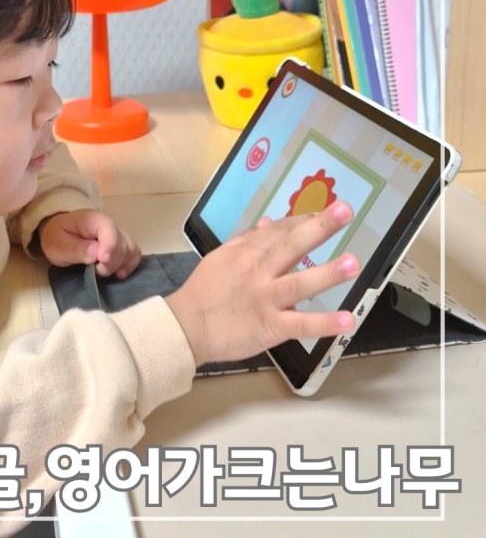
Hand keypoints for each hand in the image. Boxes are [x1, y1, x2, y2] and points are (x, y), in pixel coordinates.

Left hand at [38, 209, 141, 278]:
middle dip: (112, 262)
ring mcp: (117, 236)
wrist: (59, 234)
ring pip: (131, 249)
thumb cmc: (57, 237)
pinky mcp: (120, 247)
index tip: (102, 261)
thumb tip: (96, 255)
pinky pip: (133, 254)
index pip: (109, 229)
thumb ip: (76, 248)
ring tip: (102, 273)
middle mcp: (109, 225)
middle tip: (95, 272)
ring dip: (121, 265)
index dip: (109, 246)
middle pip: (122, 242)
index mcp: (92, 219)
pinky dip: (129, 265)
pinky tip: (119, 274)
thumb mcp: (58, 243)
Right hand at [165, 201, 359, 366]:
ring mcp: (265, 299)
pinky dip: (323, 324)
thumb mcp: (221, 258)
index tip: (327, 213)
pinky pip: (300, 325)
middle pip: (291, 246)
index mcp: (246, 253)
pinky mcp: (269, 326)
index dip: (304, 220)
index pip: (279, 231)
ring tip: (353, 263)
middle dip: (318, 228)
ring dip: (327, 273)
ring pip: (299, 284)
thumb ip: (246, 240)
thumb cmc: (203, 291)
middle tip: (345, 211)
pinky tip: (346, 320)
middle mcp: (258, 272)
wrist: (186, 326)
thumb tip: (268, 222)